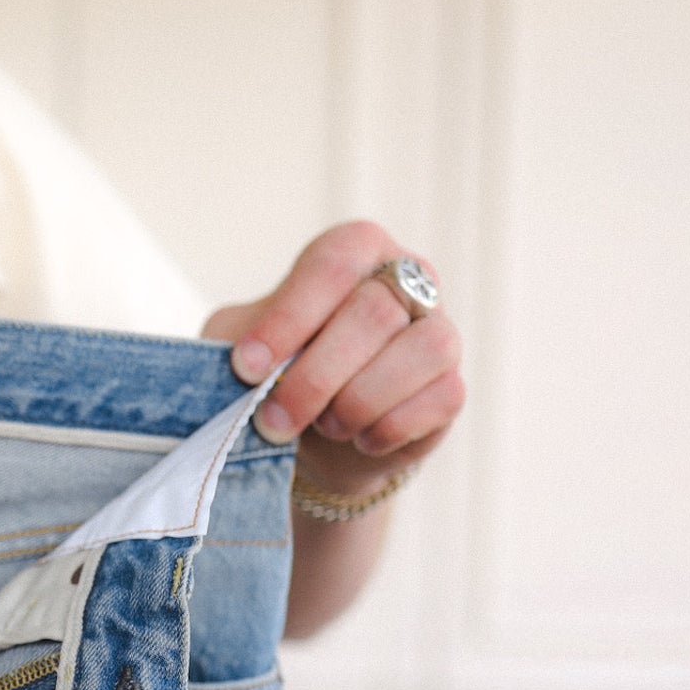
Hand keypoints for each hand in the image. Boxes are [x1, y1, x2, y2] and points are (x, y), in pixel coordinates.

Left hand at [203, 220, 465, 496]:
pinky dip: (389, 427)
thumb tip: (246, 360)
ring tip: (324, 424)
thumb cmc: (273, 373)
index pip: (332, 265)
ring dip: (359, 401)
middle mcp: (408, 280)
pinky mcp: (451, 385)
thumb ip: (238, 341)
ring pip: (425, 349)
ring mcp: (438, 330)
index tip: (247, 368)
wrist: (308, 439)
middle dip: (314, 378)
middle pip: (375, 312)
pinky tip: (358, 438)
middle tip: (272, 421)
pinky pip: (442, 397)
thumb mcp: (239, 347)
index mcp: (354, 250)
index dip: (288, 319)